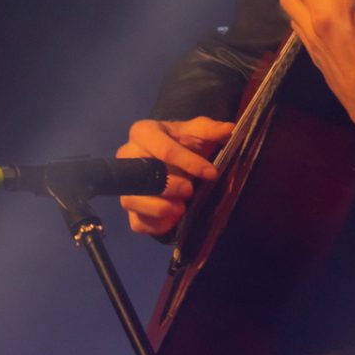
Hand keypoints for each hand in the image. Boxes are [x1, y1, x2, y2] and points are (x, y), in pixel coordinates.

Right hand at [115, 116, 233, 236]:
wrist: (172, 156)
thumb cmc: (183, 141)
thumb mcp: (197, 131)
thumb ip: (210, 129)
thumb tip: (228, 129)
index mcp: (143, 133)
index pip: (162, 149)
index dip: (189, 162)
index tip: (212, 173)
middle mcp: (127, 158)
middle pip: (141, 176)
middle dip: (169, 186)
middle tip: (190, 190)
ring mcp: (126, 185)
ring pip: (133, 200)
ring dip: (160, 208)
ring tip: (181, 208)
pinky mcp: (130, 209)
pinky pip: (137, 222)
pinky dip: (156, 225)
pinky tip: (174, 220)